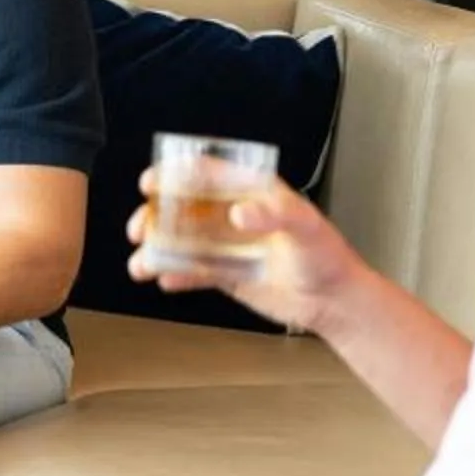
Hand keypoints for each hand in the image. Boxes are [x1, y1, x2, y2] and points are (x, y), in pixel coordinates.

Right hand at [124, 169, 368, 336]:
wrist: (334, 301)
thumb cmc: (327, 255)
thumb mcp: (306, 226)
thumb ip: (275, 214)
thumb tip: (239, 213)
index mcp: (250, 193)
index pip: (207, 174)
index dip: (175, 174)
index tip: (151, 182)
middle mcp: (232, 216)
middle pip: (183, 207)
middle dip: (155, 216)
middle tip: (139, 228)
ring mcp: (227, 246)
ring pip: (181, 242)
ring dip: (157, 248)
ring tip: (140, 263)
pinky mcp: (227, 275)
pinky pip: (192, 273)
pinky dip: (173, 275)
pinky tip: (160, 279)